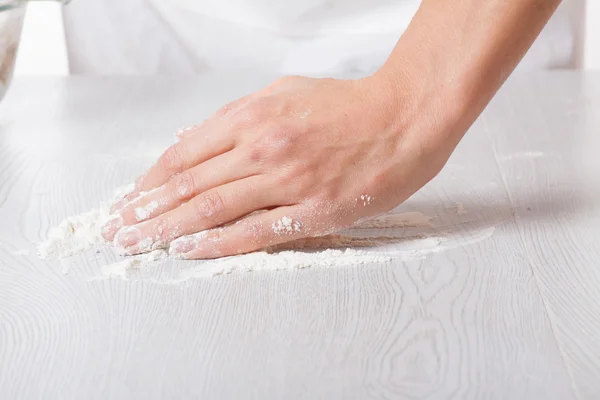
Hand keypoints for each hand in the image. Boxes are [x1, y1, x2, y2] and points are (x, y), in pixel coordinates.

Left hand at [102, 74, 456, 258]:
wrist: (404, 117)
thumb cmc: (347, 105)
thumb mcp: (284, 93)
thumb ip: (237, 117)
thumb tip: (193, 139)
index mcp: (253, 116)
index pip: (185, 154)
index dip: (152, 181)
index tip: (131, 200)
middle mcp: (263, 146)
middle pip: (190, 184)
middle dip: (146, 210)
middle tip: (117, 230)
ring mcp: (288, 179)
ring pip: (213, 208)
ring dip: (168, 229)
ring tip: (137, 244)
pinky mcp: (313, 209)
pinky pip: (255, 231)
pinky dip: (217, 242)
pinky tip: (188, 250)